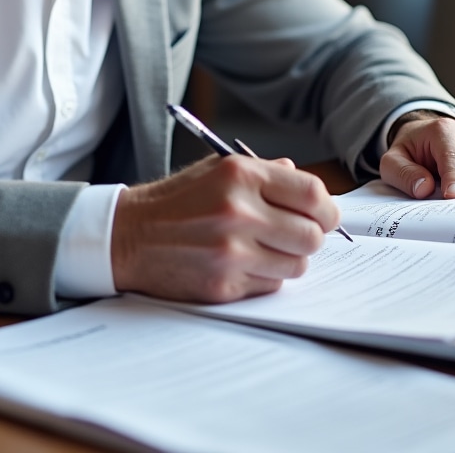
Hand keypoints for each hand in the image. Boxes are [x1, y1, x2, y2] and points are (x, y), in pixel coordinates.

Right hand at [111, 154, 340, 302]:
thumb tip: (308, 185)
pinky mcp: (224, 284)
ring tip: (264, 248)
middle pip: (312, 235)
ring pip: (297, 265)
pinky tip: (242, 263)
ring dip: (288, 259)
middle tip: (295, 234)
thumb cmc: (176, 201)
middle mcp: (238, 211)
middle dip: (310, 236)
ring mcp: (231, 252)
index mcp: (240, 175)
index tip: (323, 214)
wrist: (128, 235)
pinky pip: (271, 286)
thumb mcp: (217, 169)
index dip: (326, 208)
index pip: (312, 193)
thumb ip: (266, 172)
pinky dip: (265, 277)